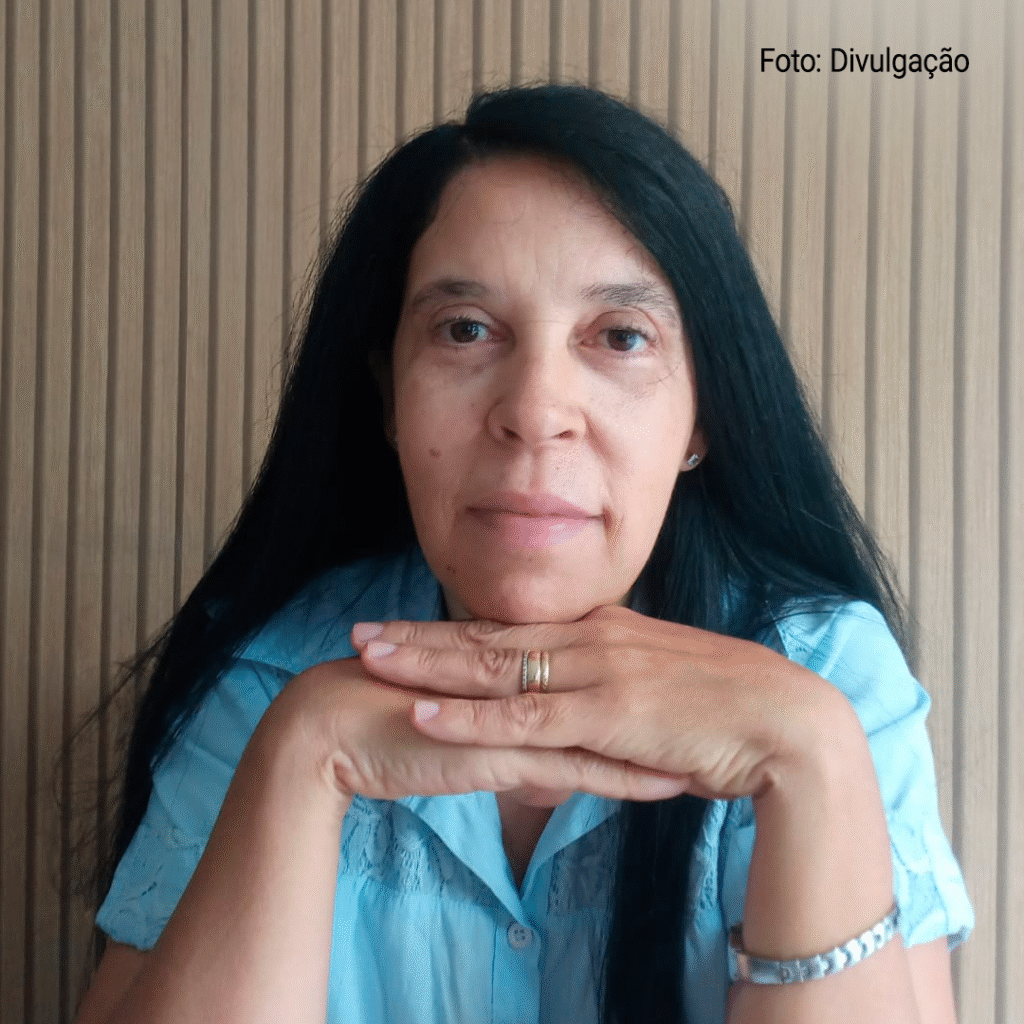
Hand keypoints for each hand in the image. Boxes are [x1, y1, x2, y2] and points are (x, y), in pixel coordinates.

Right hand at [274, 654, 690, 802]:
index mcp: (507, 666)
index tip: (676, 687)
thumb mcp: (450, 719)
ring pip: (605, 726)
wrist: (327, 728)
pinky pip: (580, 768)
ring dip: (659, 739)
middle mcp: (520, 683)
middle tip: (714, 707)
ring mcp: (515, 715)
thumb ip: (495, 725)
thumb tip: (531, 749)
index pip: (581, 670)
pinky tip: (669, 786)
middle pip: (605, 690)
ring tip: (714, 746)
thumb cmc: (380, 719)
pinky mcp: (505, 753)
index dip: (630, 679)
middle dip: (659, 701)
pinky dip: (629, 778)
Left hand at [351, 605, 833, 801]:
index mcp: (604, 631)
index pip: (513, 628)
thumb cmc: (729, 708)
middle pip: (487, 637)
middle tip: (361, 633)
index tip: (408, 626)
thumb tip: (587, 706)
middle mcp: (590, 640)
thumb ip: (618, 690)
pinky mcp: (605, 716)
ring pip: (492, 668)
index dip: (455, 628)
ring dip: (426, 664)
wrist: (786, 721)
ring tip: (369, 659)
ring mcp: (594, 674)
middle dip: (420, 636)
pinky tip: (423, 712)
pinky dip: (468, 717)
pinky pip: (521, 719)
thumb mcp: (664, 686)